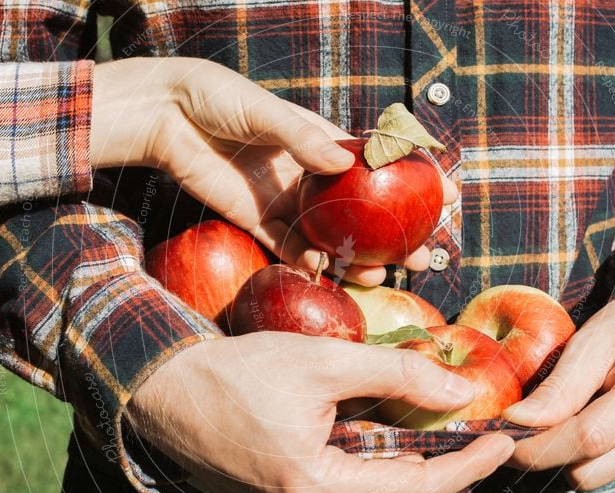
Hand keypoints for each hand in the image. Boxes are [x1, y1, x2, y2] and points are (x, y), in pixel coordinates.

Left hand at [90, 57, 457, 284]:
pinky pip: (291, 247)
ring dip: (361, 257)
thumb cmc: (218, 97)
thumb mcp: (263, 110)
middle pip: (364, 210)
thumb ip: (301, 138)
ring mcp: (287, 201)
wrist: (167, 116)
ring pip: (334, 236)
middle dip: (397, 231)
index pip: (379, 163)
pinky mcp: (259, 221)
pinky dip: (311, 261)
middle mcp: (311, 175)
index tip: (448, 193)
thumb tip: (341, 165)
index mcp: (322, 141)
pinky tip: (331, 272)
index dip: (414, 178)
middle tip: (424, 251)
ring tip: (388, 273)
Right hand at [125, 333, 513, 492]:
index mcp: (316, 490)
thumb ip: (398, 377)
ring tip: (417, 434)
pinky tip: (374, 446)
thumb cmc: (237, 373)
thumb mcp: (323, 361)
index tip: (501, 441)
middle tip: (458, 431)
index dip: (467, 465)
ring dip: (407, 482)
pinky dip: (375, 485)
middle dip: (440, 476)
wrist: (166, 392)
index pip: (418, 490)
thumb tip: (460, 392)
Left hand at [503, 292, 614, 489]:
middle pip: (587, 469)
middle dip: (545, 452)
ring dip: (567, 456)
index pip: (587, 438)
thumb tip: (514, 421)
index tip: (500, 436)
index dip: (536, 444)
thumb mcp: (592, 340)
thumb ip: (558, 386)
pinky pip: (611, 477)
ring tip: (568, 414)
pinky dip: (592, 458)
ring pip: (595, 479)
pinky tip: (597, 422)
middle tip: (522, 425)